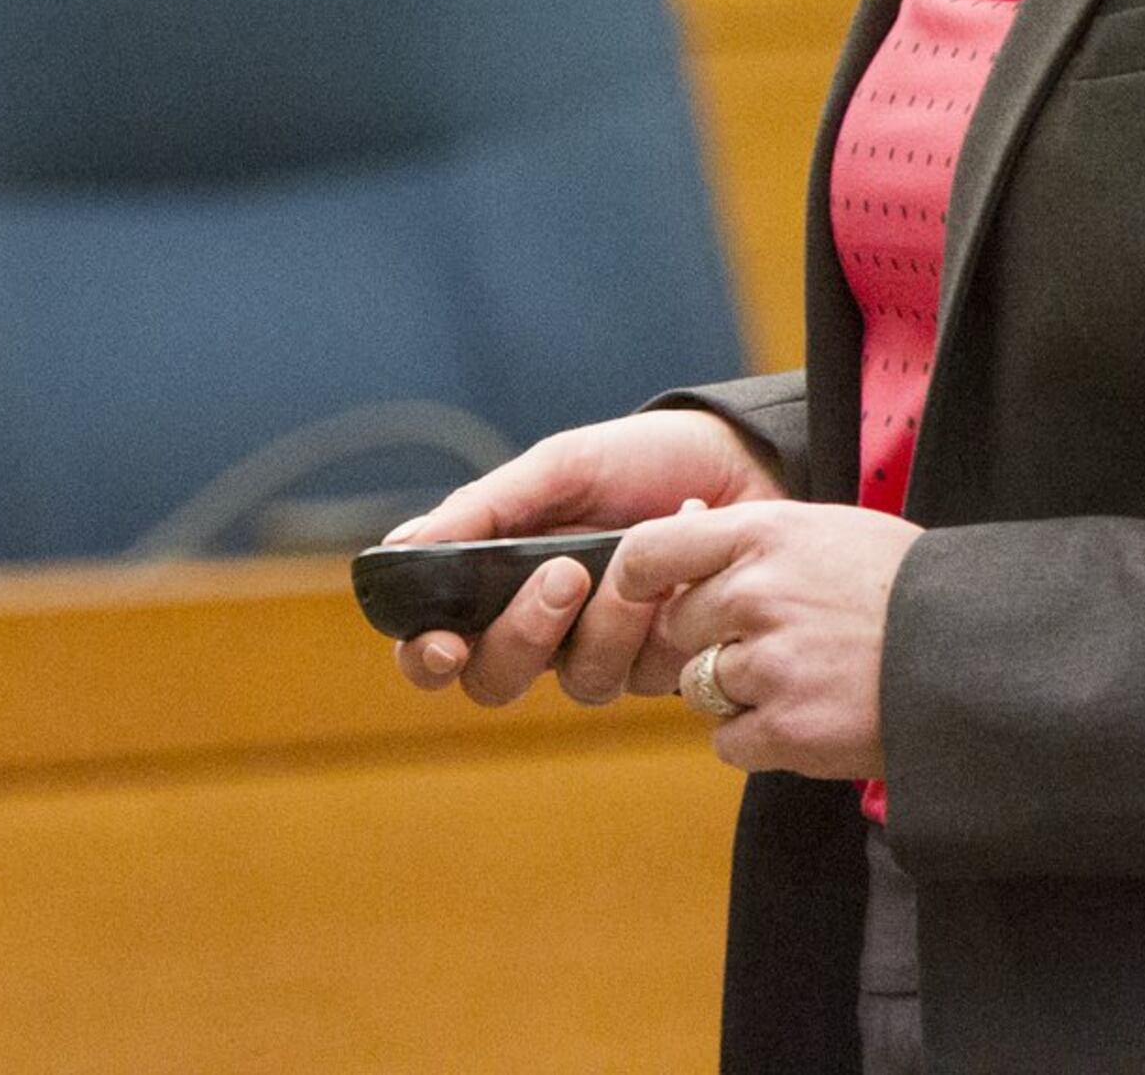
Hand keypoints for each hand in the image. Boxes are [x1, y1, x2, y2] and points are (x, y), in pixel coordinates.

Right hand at [388, 409, 786, 705]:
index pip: (435, 644)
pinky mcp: (666, 663)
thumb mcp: (563, 467)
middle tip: (565, 575)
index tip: (444, 645)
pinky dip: (664, 611)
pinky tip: (686, 558)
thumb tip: (400, 548)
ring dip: (609, 621)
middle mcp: (543, 627)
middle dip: (524, 635)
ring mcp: (606, 651)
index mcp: (496, 580)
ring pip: (580, 683)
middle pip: (495, 682)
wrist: (744, 460)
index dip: (426, 657)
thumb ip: (487, 509)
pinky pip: (649, 673)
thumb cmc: (643, 460)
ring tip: (641, 551)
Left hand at [609, 499, 920, 778]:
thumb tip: (685, 521)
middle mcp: (758, 593)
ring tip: (811, 678)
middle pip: (680, 629)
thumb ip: (758, 537)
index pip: (650, 550)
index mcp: (768, 532)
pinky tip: (816, 715)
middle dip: (714, 642)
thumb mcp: (834, 532)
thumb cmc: (908, 587)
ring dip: (741, 693)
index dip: (636, 581)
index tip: (648, 596)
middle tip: (781, 643)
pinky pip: (728, 742)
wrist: (979, 653)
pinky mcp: (785, 729)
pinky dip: (763, 739)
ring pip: (701, 688)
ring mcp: (770, 663)